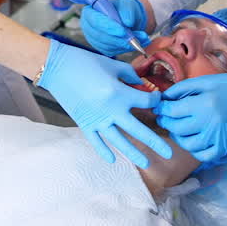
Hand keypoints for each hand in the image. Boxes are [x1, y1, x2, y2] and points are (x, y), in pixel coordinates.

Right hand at [37, 40, 171, 167]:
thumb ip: (130, 74)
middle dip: (155, 142)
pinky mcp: (85, 124)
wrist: (57, 68)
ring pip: (119, 141)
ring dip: (134, 153)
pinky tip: (113, 160)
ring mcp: (97, 120)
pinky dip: (104, 151)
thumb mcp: (112, 64)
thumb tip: (142, 84)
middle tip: (169, 153)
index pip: (146, 101)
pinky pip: (96, 142)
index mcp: (120, 93)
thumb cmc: (86, 62)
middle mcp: (111, 111)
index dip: (155, 99)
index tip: (158, 98)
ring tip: (146, 163)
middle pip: (138, 130)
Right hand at [80, 0, 149, 55]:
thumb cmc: (124, 9)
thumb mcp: (127, 5)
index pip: (94, 20)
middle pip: (100, 36)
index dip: (107, 27)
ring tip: (142, 37)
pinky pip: (113, 51)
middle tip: (134, 37)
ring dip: (125, 44)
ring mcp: (95, 39)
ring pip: (108, 45)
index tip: (122, 31)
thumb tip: (127, 22)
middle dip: (118, 38)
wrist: (128, 18)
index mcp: (90, 12)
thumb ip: (127, 12)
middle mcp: (89, 27)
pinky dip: (126, 48)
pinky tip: (137, 43)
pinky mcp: (103, 48)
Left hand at [157, 73, 226, 162]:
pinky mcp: (224, 147)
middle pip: (176, 128)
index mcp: (205, 104)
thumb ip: (183, 88)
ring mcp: (217, 138)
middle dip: (165, 122)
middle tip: (164, 116)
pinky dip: (193, 149)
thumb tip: (163, 96)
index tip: (158, 106)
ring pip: (187, 144)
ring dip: (177, 136)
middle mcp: (210, 123)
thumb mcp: (207, 81)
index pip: (173, 111)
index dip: (161, 108)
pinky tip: (192, 139)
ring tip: (177, 127)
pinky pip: (202, 155)